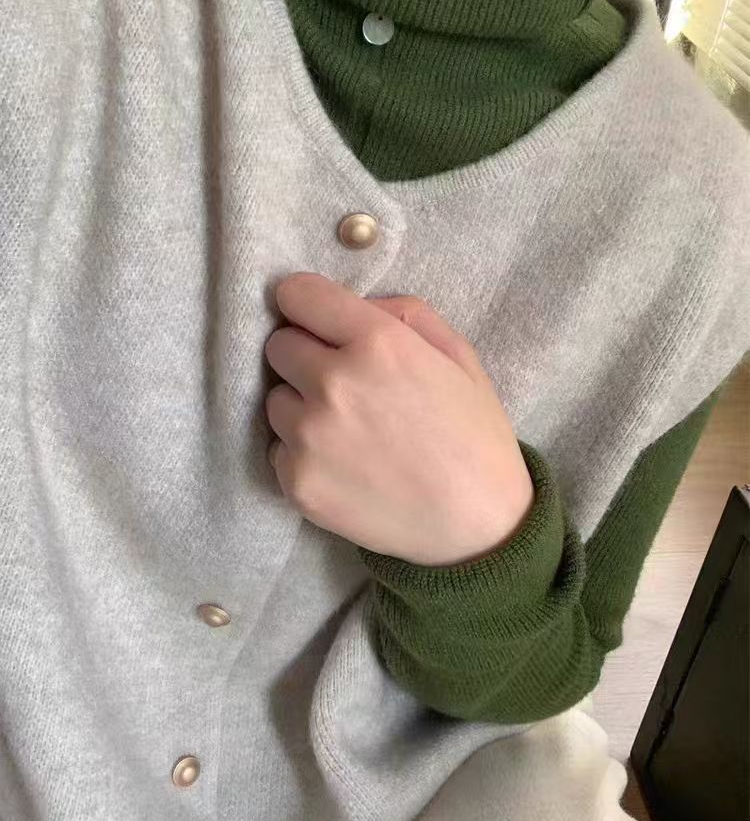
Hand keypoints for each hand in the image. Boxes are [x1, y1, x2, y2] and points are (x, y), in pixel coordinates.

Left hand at [264, 273, 533, 565]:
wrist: (477, 526)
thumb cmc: (474, 436)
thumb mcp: (458, 356)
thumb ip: (405, 313)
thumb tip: (356, 304)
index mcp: (376, 343)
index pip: (297, 294)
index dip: (307, 304)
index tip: (317, 320)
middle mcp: (333, 383)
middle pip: (279, 346)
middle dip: (305, 356)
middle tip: (340, 382)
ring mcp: (309, 436)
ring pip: (275, 400)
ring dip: (300, 407)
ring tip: (345, 431)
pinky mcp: (297, 481)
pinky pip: (277, 448)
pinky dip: (301, 453)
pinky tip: (342, 465)